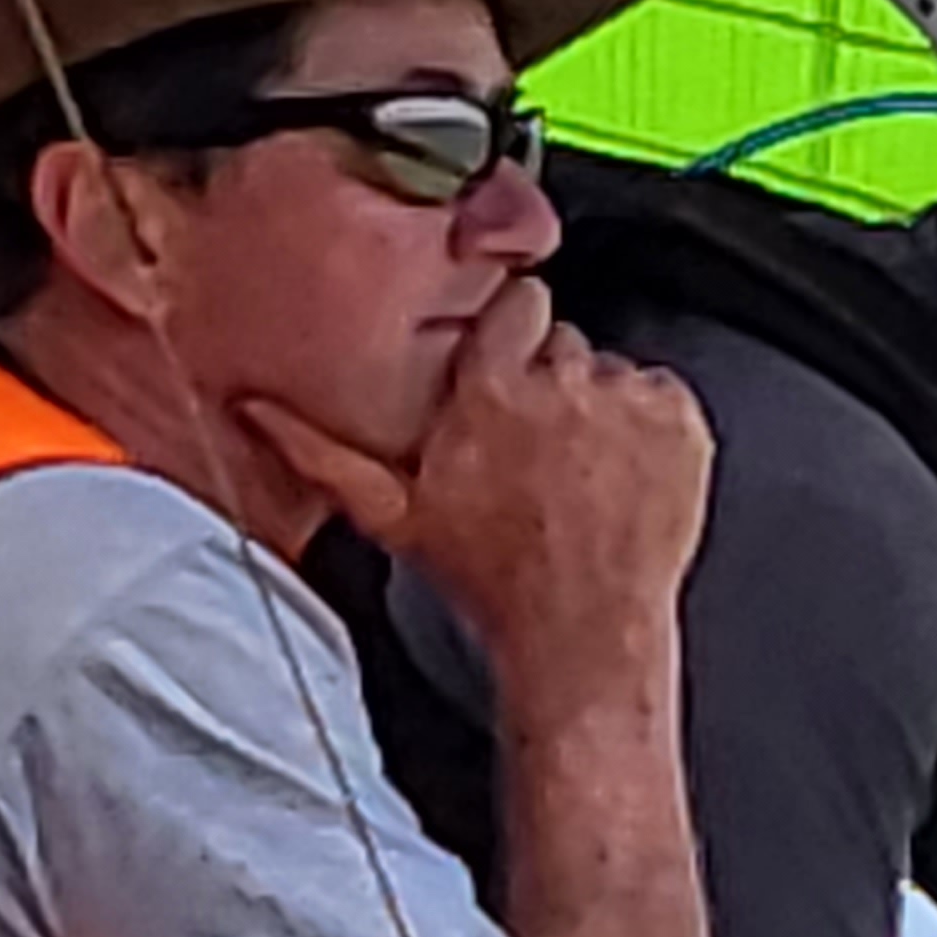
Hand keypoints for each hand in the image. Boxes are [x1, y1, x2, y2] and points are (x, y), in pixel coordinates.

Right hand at [239, 294, 713, 729]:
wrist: (582, 631)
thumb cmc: (491, 579)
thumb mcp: (394, 514)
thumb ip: (321, 450)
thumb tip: (254, 408)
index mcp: (490, 390)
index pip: (516, 305)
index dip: (516, 334)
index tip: (513, 366)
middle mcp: (562, 382)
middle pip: (565, 342)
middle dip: (554, 380)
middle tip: (544, 442)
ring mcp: (627, 400)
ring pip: (615, 371)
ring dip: (603, 406)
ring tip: (586, 470)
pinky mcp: (681, 422)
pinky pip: (666, 395)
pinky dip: (653, 427)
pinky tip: (626, 474)